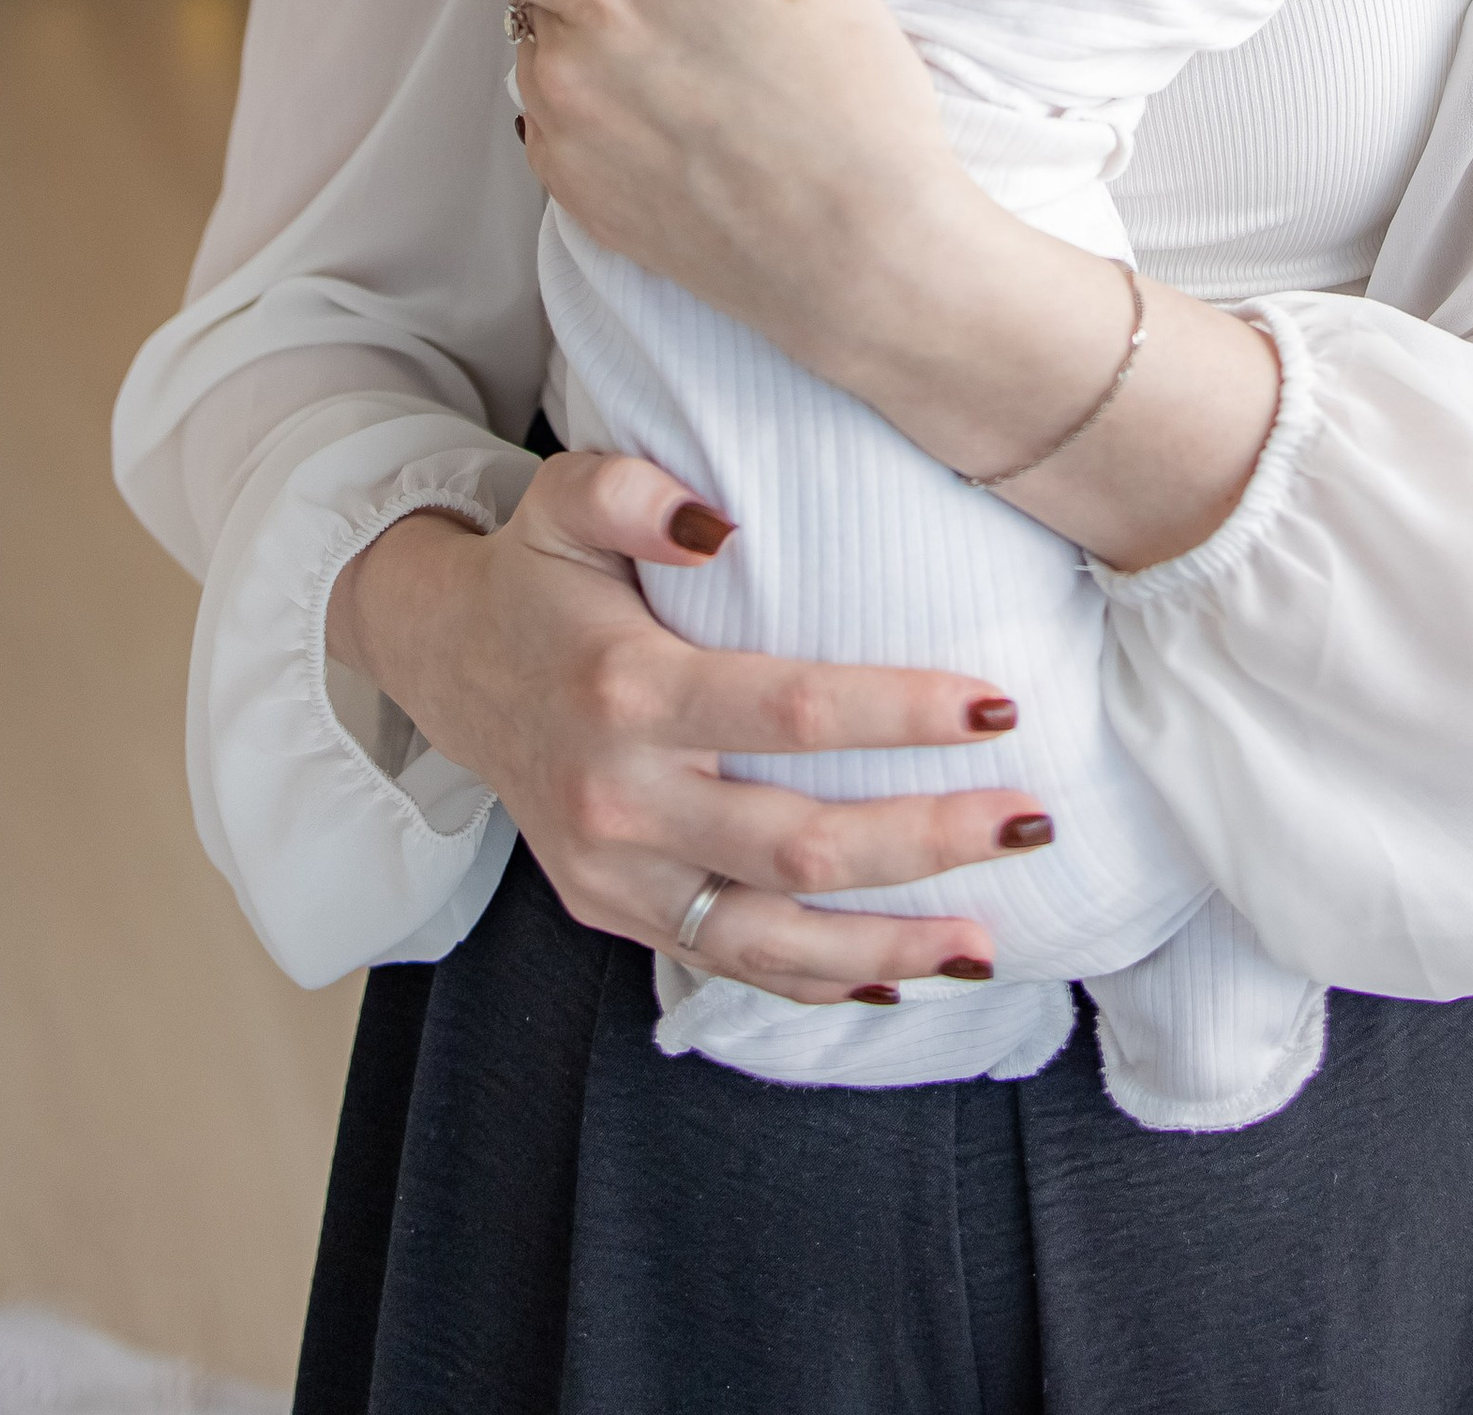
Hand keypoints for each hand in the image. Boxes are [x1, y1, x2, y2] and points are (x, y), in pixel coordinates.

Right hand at [328, 451, 1047, 999]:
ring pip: (769, 939)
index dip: (901, 714)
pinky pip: (726, 964)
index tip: (998, 707)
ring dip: (887, 945)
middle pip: (800, 845)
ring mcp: (614, 874)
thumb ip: (633, 491)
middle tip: (1032, 820)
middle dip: (928, 840)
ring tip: (988, 941)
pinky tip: (900, 979)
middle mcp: (620, 799)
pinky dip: (817, 982)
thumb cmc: (536, 571)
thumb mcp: (567, 497)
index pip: (792, 712)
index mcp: (626, 690)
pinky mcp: (613, 912)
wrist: (439, 661)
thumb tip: (719, 525)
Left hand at [428, 0, 1276, 573]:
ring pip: (550, 66)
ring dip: (597, 51)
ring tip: (704, 63)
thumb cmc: (853, 97)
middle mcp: (559, 73)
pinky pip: (570, 138)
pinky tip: (697, 128)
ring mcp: (566, 151)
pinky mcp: (584, 213)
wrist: (871, 262)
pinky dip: (611, 120)